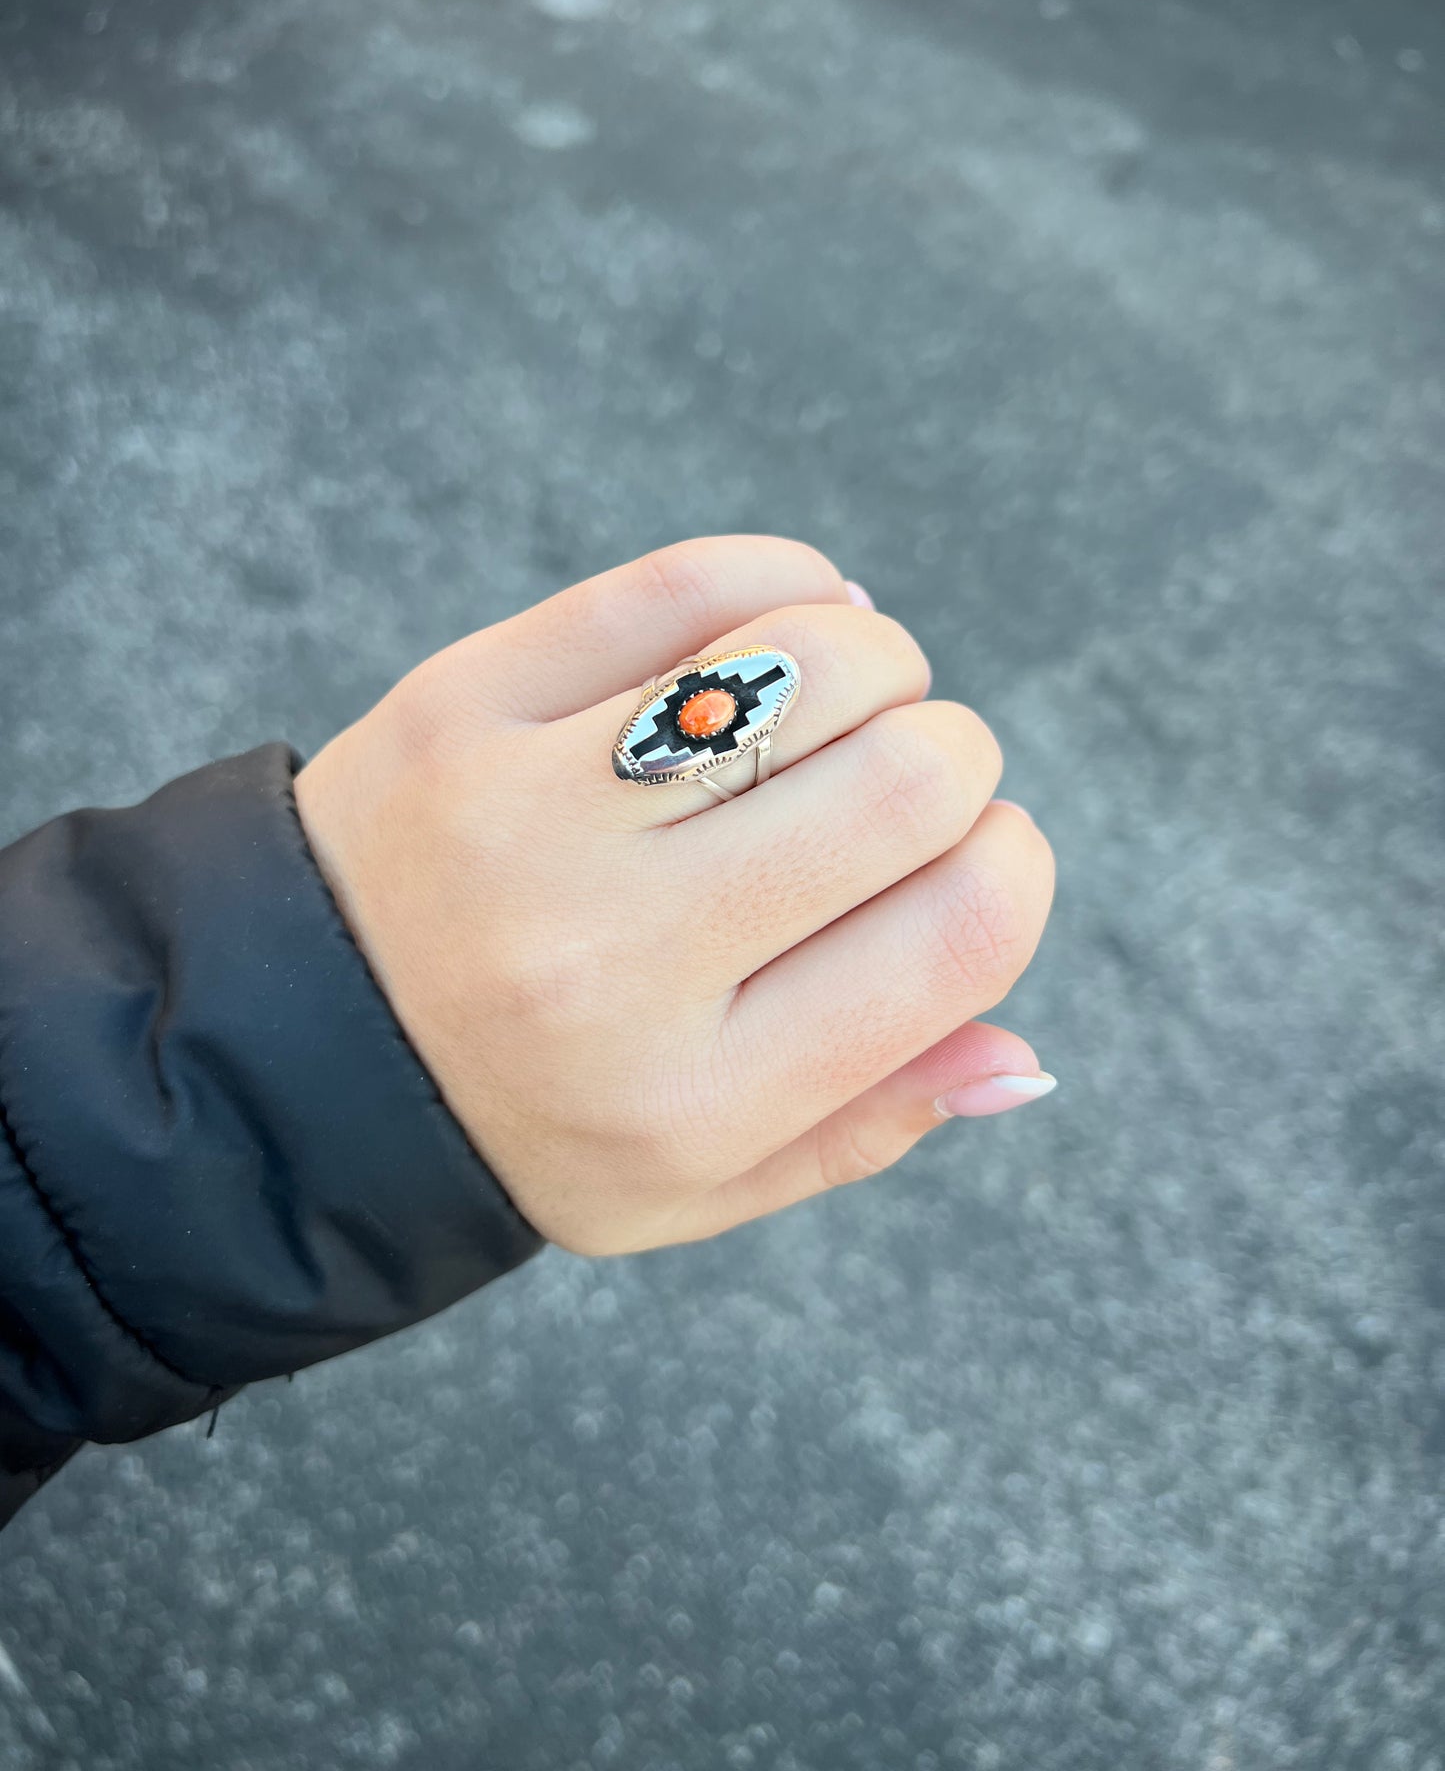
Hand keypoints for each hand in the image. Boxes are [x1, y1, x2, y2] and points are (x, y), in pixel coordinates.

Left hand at [295, 538, 1055, 1254]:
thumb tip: (1028, 1058)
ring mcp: (531, 814)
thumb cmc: (525, 1118)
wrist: (286, 1049)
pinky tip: (784, 628)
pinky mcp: (465, 700)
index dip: (1011, 866)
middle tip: (900, 784)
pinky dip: (783, 584)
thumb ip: (865, 1125)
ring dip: (874, 665)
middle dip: (953, 762)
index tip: (974, 857)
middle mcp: (616, 957)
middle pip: (912, 780)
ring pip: (812, 659)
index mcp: (698, 1094)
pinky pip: (685, 585)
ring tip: (834, 708)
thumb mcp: (693, 1186)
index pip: (960, 932)